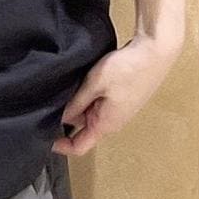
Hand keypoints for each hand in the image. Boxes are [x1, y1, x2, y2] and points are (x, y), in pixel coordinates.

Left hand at [51, 32, 183, 156]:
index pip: (78, 147)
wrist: (156, 51)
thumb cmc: (128, 68)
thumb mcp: (94, 84)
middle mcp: (112, 122)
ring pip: (88, 112)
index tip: (43, 134)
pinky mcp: (121, 97)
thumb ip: (75, 103)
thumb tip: (57, 118)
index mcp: (106, 125)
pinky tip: (82, 80)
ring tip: (67, 86)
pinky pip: (98, 102)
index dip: (60, 145)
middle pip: (81, 128)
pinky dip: (87, 94)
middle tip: (50, 99)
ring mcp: (117, 110)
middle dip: (65, 116)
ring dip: (77, 103)